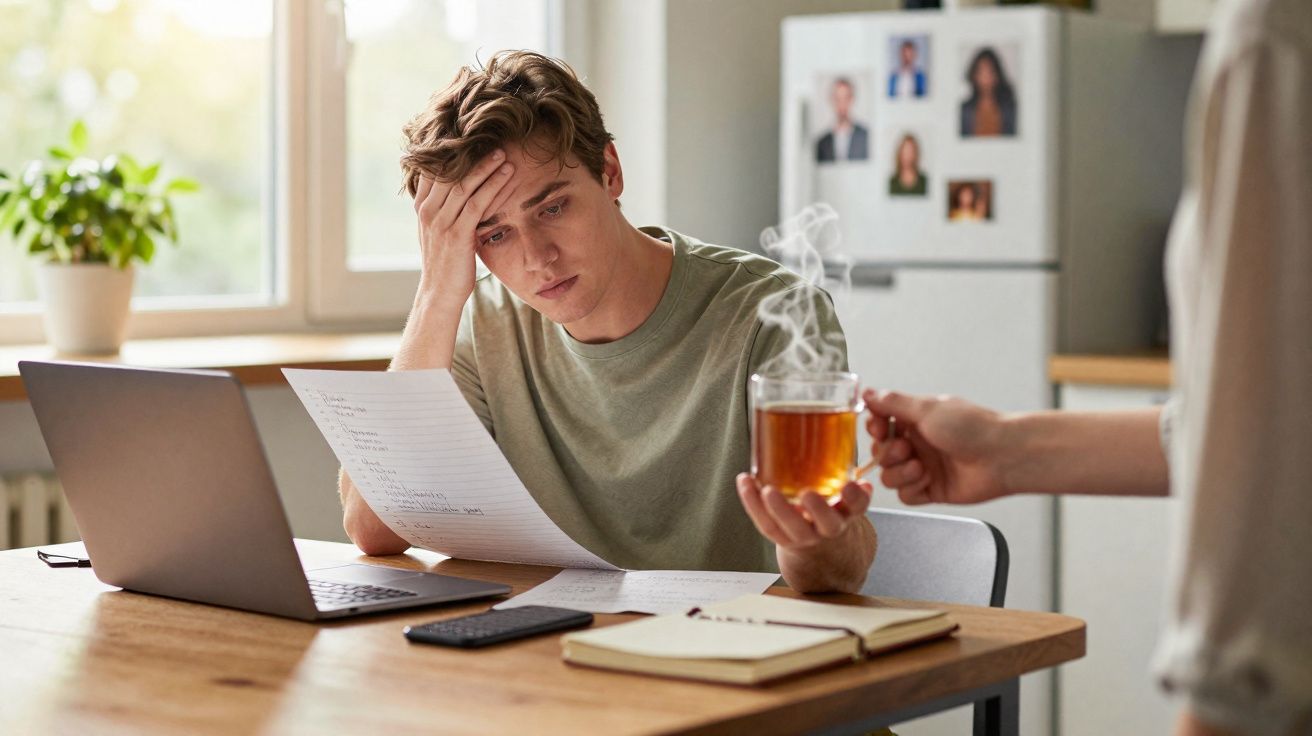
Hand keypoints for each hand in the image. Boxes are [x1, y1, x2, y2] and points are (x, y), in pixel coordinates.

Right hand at [411, 150, 515, 306]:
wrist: (440, 293)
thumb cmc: (445, 262)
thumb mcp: (439, 231)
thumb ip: (444, 209)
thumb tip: (459, 190)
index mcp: (422, 207)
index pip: (433, 170)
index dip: (451, 152)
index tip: (470, 137)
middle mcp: (427, 211)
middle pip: (449, 173)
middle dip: (471, 155)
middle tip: (491, 138)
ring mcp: (440, 222)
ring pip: (464, 185)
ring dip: (485, 166)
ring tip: (503, 152)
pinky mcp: (457, 234)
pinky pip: (477, 203)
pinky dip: (493, 186)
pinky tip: (507, 175)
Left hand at [735, 473, 872, 549]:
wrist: (820, 543)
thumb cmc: (829, 506)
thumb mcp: (842, 492)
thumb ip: (842, 469)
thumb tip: (842, 437)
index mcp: (847, 512)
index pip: (857, 506)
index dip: (856, 497)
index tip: (853, 485)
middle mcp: (829, 528)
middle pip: (827, 524)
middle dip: (818, 509)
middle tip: (807, 494)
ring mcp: (805, 536)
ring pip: (790, 528)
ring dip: (776, 509)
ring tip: (764, 489)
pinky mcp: (781, 537)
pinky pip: (766, 524)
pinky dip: (752, 503)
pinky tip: (745, 482)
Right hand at [864, 389, 1009, 505]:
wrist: (1003, 456)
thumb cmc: (972, 428)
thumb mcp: (926, 409)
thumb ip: (892, 403)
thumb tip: (867, 393)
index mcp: (916, 420)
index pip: (880, 424)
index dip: (875, 428)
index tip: (880, 429)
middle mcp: (918, 443)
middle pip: (880, 452)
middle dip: (888, 453)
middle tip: (907, 449)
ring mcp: (923, 467)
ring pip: (889, 476)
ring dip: (900, 472)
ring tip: (920, 467)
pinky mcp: (931, 489)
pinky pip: (906, 495)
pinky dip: (912, 488)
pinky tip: (927, 480)